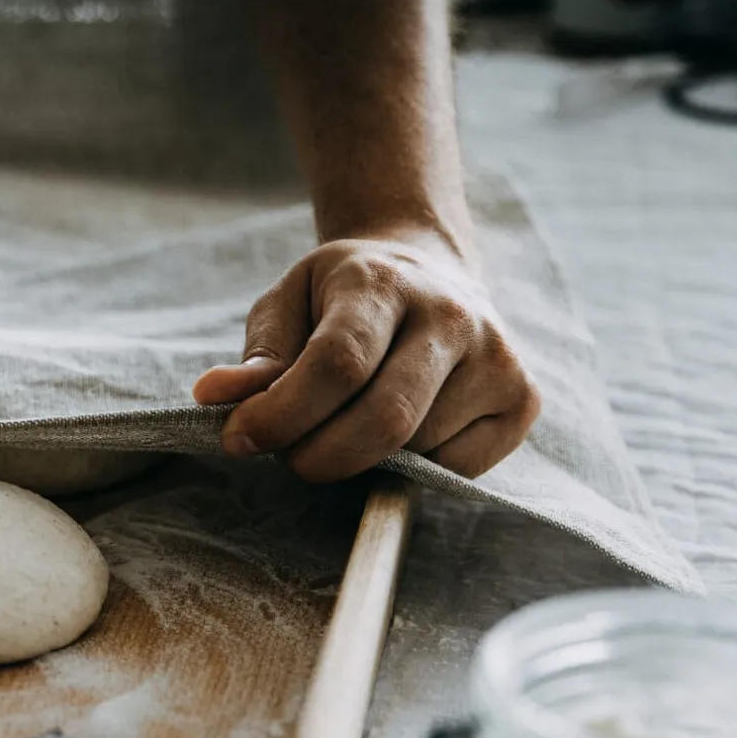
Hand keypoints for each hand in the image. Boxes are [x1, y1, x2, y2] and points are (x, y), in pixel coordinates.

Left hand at [191, 231, 540, 480]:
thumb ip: (258, 356)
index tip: (240, 439)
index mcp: (383, 283)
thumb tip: (213, 396)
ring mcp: (498, 358)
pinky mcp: (523, 399)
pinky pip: (458, 468)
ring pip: (419, 450)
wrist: (429, 269)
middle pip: (385, 419)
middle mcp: (452, 316)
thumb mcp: (289, 305)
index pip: (336, 365)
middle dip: (320, 456)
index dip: (283, 415)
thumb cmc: (343, 298)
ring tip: (348, 424)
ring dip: (364, 459)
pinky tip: (404, 429)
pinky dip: (416, 468)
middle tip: (289, 456)